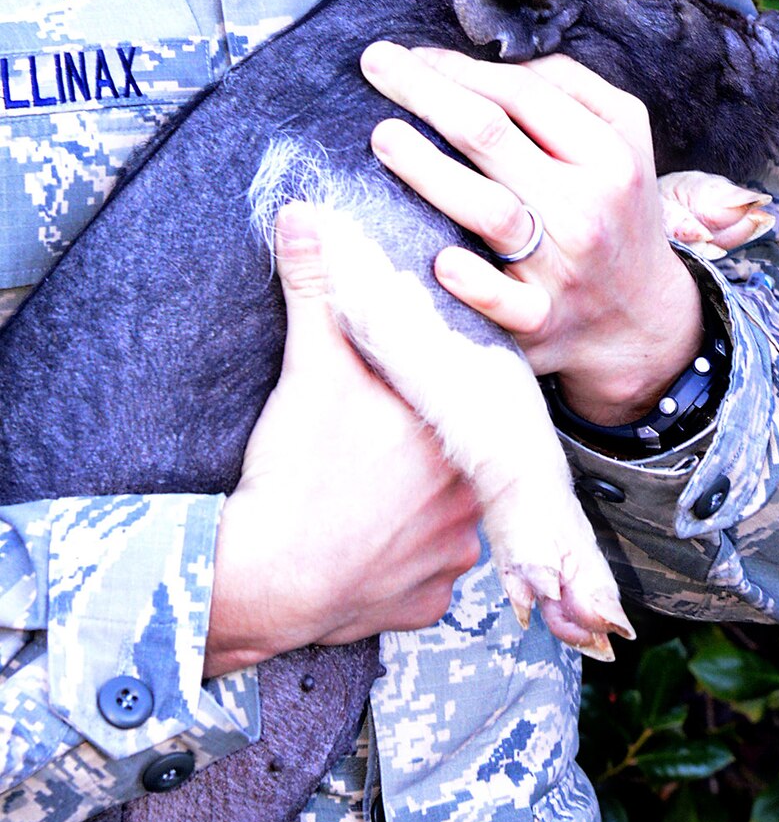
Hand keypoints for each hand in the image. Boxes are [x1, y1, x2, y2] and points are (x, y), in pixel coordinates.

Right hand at [204, 205, 483, 678]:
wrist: (263, 577)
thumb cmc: (297, 470)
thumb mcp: (311, 366)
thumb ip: (319, 288)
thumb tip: (306, 216)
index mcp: (458, 431)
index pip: (469, 397)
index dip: (438, 389)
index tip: (407, 393)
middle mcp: (472, 497)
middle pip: (458, 456)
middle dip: (422, 445)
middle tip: (377, 440)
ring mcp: (453, 557)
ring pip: (448, 516)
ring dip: (417, 504)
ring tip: (369, 489)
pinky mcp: (425, 605)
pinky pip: (424, 573)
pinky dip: (400, 559)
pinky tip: (368, 540)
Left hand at [359, 43, 703, 424]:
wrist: (642, 316)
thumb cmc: (615, 206)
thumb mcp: (624, 134)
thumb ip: (569, 86)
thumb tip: (486, 63)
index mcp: (608, 154)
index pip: (523, 93)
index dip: (460, 68)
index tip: (414, 56)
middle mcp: (587, 207)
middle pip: (492, 136)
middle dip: (426, 93)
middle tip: (375, 64)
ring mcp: (563, 268)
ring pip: (488, 210)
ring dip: (428, 170)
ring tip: (382, 136)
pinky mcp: (541, 322)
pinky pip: (501, 303)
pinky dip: (471, 284)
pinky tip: (438, 260)